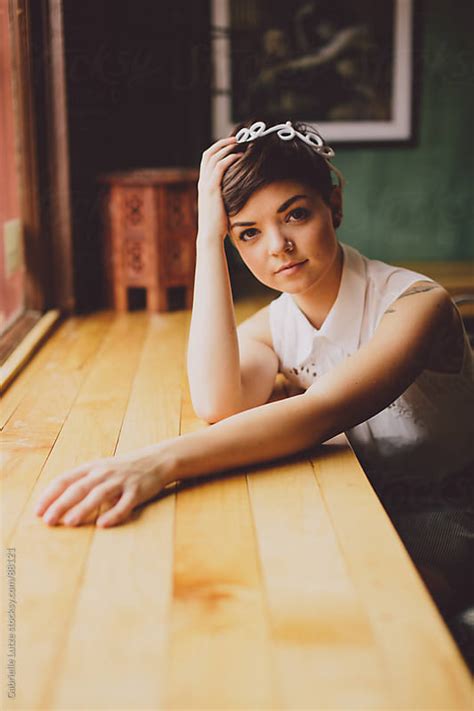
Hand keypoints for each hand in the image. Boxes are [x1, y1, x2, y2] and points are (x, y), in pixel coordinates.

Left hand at [33, 443, 175, 527]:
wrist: (157, 460)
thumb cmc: (123, 469)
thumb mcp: (100, 469)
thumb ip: (82, 482)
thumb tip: (56, 503)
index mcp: (92, 468)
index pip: (65, 480)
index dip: (50, 495)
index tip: (37, 511)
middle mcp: (104, 473)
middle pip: (78, 488)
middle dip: (61, 504)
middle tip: (48, 521)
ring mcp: (121, 482)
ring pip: (99, 495)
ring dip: (83, 509)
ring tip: (69, 522)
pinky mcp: (137, 491)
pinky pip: (124, 504)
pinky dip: (114, 514)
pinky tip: (103, 524)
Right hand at [197, 135, 242, 240]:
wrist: (210, 235)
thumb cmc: (218, 225)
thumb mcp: (221, 206)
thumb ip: (226, 195)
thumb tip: (238, 191)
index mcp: (203, 184)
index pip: (207, 159)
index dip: (218, 149)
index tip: (231, 145)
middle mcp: (202, 182)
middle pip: (208, 153)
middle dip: (222, 143)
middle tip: (236, 139)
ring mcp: (205, 185)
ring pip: (213, 157)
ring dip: (227, 148)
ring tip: (240, 144)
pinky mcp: (211, 189)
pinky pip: (219, 167)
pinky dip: (229, 159)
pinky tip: (239, 157)